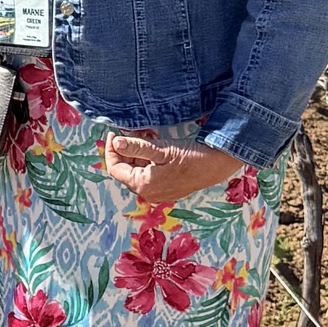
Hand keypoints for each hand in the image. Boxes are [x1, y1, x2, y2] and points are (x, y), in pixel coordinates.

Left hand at [103, 130, 244, 207]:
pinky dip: (146, 160)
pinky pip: (148, 174)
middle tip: (130, 133)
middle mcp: (149, 193)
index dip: (110, 150)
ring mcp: (158, 192)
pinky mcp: (166, 188)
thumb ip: (136, 146)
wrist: (217, 165)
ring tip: (144, 138)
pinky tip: (153, 148)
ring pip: (136, 172)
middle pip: (125, 171)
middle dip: (124, 151)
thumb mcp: (161, 148)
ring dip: (136, 155)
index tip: (113, 134)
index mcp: (144, 185)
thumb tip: (116, 143)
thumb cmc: (190, 156)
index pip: (115, 169)